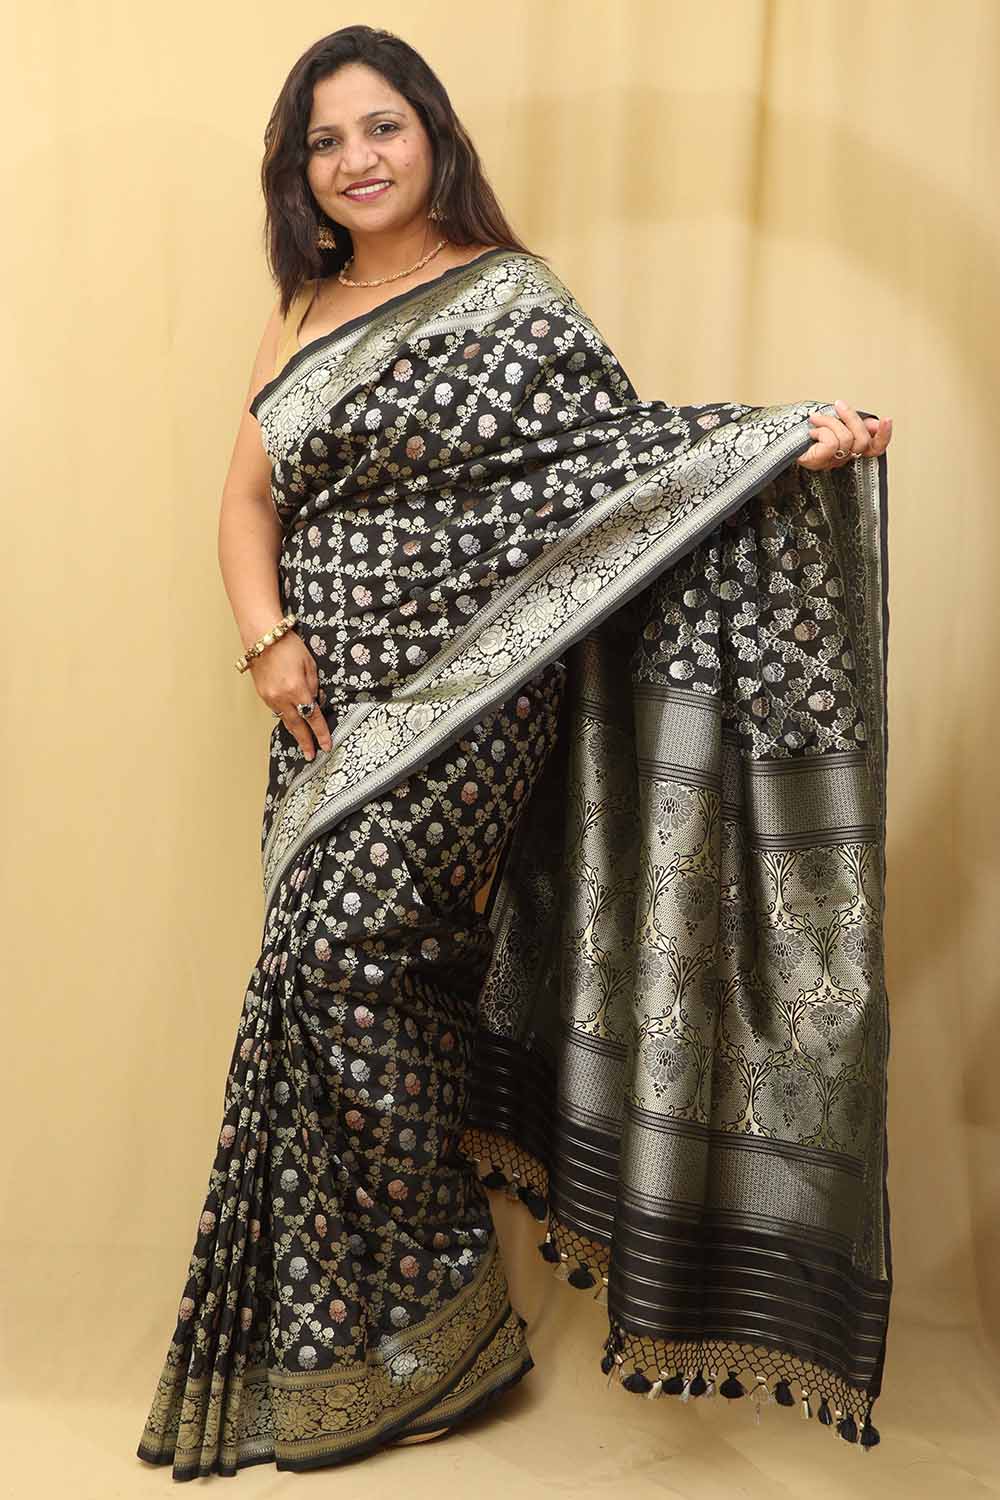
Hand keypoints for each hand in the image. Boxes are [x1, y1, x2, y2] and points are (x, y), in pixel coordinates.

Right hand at [248, 630, 331, 760]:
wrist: (262, 637)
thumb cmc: (288, 646)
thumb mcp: (310, 664)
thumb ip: (314, 686)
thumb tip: (315, 702)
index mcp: (297, 689)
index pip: (313, 718)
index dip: (321, 733)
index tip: (326, 746)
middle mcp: (282, 697)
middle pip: (296, 726)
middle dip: (305, 742)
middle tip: (311, 755)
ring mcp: (269, 697)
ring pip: (285, 720)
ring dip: (295, 731)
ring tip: (303, 742)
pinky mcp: (262, 694)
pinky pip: (276, 711)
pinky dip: (285, 717)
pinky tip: (291, 721)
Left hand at [797, 399, 892, 469]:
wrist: (775, 437)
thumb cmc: (800, 427)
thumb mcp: (831, 419)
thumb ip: (851, 423)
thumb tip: (873, 423)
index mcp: (847, 449)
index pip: (874, 448)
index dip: (884, 436)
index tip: (886, 419)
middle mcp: (841, 458)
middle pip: (862, 440)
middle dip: (851, 417)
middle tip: (838, 405)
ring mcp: (829, 462)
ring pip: (846, 439)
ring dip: (830, 421)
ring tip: (815, 418)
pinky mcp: (818, 461)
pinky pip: (832, 444)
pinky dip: (822, 430)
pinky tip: (811, 430)